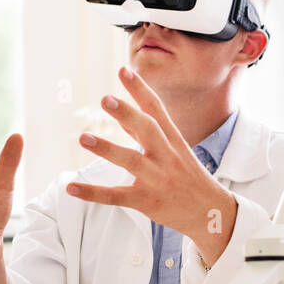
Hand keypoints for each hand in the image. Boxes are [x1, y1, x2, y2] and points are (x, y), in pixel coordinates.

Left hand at [64, 66, 236, 265]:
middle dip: (127, 114)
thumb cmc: (190, 178)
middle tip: (105, 99)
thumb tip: (125, 111)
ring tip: (84, 137)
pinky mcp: (147, 201)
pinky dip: (94, 192)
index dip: (140, 89)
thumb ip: (151, 132)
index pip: (156, 109)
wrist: (211, 213)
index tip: (124, 70)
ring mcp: (157, 179)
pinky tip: (72, 187)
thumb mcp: (178, 150)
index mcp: (174, 140)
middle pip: (147, 130)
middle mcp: (166, 156)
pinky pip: (116, 196)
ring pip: (131, 161)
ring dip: (107, 148)